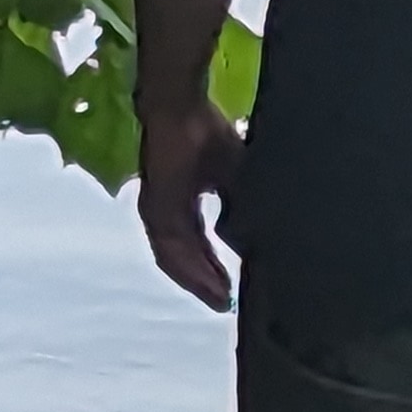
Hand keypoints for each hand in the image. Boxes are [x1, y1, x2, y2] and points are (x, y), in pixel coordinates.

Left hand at [138, 99, 244, 310]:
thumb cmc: (206, 132)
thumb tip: (256, 232)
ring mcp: (156, 210)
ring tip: (221, 299)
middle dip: (205, 282)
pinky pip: (170, 248)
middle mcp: (165, 211)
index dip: (212, 267)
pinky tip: (208, 282)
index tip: (231, 289)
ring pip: (175, 258)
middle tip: (227, 304)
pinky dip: (190, 268)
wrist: (181, 107)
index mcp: (182, 201)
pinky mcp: (154, 207)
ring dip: (197, 281)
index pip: (196, 243)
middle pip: (184, 257)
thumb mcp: (234, 173)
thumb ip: (239, 203)